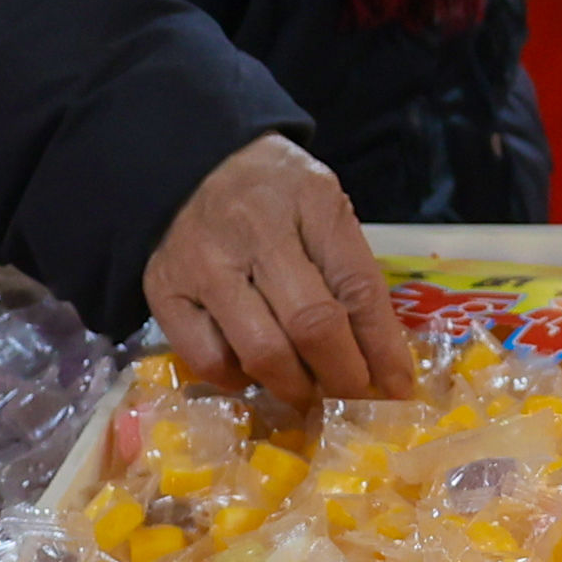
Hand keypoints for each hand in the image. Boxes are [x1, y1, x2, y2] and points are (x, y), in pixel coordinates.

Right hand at [140, 133, 416, 416]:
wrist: (193, 162)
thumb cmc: (274, 192)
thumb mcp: (324, 207)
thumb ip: (350, 271)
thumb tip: (380, 360)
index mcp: (310, 201)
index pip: (356, 287)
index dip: (381, 347)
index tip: (397, 387)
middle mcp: (255, 231)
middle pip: (311, 325)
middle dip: (343, 377)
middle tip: (353, 398)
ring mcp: (204, 263)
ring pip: (261, 351)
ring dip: (295, 388)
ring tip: (308, 392)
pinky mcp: (163, 290)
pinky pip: (207, 358)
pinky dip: (237, 380)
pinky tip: (252, 373)